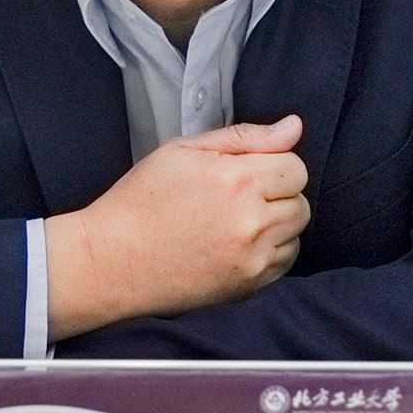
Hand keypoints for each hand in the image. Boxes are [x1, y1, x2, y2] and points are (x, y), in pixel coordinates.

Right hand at [47, 115, 309, 339]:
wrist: (111, 261)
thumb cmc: (142, 199)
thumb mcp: (183, 150)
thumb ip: (245, 136)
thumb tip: (295, 126)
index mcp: (238, 180)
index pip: (296, 167)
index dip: (273, 164)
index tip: (244, 171)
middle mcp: (252, 221)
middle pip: (301, 201)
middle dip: (278, 194)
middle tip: (238, 196)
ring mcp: (253, 258)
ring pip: (297, 232)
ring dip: (278, 223)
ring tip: (237, 220)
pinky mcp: (248, 286)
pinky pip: (285, 262)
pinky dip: (271, 250)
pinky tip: (238, 244)